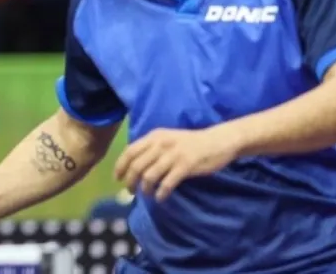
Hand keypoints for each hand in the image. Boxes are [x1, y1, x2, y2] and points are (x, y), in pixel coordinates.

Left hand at [113, 127, 241, 201]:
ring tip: (148, 196)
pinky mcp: (185, 166)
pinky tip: (161, 198)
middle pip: (136, 166)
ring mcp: (173, 155)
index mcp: (154, 136)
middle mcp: (161, 144)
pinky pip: (167, 183)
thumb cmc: (191, 142)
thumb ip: (152, 148)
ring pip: (149, 176)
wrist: (218, 141)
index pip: (130, 151)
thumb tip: (135, 165)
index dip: (120, 166)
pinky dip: (161, 193)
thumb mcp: (167, 138)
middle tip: (130, 192)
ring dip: (145, 189)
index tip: (117, 178)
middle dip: (130, 181)